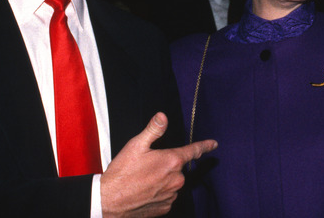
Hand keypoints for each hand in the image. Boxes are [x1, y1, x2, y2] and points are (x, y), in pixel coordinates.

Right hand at [99, 112, 217, 216]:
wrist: (109, 201)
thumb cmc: (122, 173)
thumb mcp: (136, 145)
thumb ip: (153, 130)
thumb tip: (163, 116)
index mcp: (171, 161)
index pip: (193, 151)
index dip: (204, 146)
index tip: (213, 144)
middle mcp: (176, 179)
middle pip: (178, 168)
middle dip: (166, 165)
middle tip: (146, 167)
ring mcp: (172, 195)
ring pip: (172, 183)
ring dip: (162, 180)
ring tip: (142, 180)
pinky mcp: (165, 207)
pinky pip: (167, 196)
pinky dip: (159, 193)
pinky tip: (144, 191)